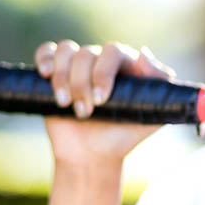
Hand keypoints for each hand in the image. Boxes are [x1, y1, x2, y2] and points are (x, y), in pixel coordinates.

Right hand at [35, 40, 176, 167]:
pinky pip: (48, 51)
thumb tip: (143, 53)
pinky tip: (46, 74)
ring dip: (63, 78)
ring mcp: (79, 65)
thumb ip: (159, 83)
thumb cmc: (126, 133)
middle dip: (82, 84)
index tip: (100, 99)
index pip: (113, 52)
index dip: (103, 73)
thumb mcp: (153, 113)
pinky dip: (45, 58)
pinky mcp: (56, 72)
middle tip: (86, 111)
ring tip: (66, 104)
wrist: (94, 154)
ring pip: (67, 51)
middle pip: (87, 54)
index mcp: (128, 64)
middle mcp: (103, 60)